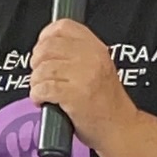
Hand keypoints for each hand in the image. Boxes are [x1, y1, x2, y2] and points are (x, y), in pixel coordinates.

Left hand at [29, 19, 136, 151]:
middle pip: (47, 47)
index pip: (63, 27)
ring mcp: (83, 76)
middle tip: (40, 75)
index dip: (45, 37)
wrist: (121, 129)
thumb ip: (77, 54)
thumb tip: (45, 48)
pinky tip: (43, 100)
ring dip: (35, 81)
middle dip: (36, 62)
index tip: (42, 50)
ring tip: (42, 90)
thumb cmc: (107, 104)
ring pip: (42, 69)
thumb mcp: (99, 68)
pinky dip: (37, 95)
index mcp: (97, 48)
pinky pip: (43, 88)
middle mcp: (91, 58)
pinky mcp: (74, 96)